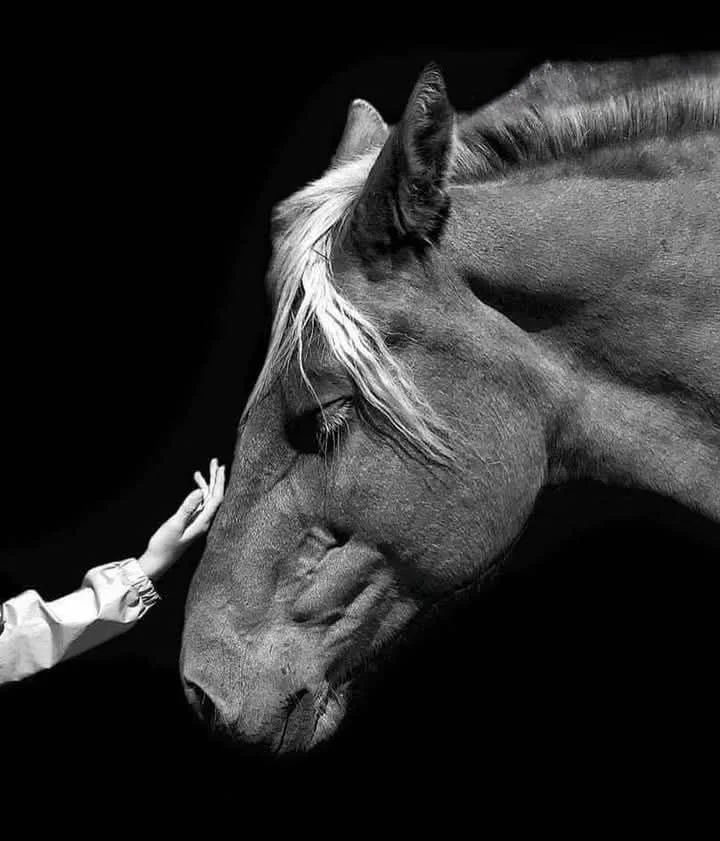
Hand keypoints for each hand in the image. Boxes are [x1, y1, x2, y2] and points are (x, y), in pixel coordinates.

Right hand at [138, 458, 225, 580]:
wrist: (157, 562)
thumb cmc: (164, 545)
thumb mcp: (174, 525)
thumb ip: (187, 507)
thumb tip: (199, 490)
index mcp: (203, 522)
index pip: (216, 499)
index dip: (219, 482)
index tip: (221, 468)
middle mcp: (204, 522)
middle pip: (214, 496)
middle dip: (215, 479)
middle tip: (215, 462)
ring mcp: (198, 522)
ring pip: (207, 499)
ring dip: (206, 484)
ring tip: (204, 470)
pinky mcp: (192, 523)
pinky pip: (200, 504)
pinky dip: (199, 493)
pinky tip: (196, 485)